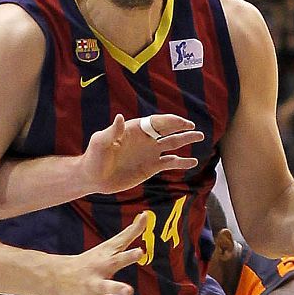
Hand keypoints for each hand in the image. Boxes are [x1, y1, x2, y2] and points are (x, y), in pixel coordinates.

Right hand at [54, 211, 148, 294]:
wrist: (58, 278)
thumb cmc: (90, 260)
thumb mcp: (108, 245)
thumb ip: (129, 232)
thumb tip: (146, 215)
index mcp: (103, 265)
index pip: (119, 257)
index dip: (129, 255)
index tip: (141, 252)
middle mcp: (98, 283)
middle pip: (109, 286)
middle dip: (117, 289)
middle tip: (128, 292)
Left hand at [81, 114, 201, 193]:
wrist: (93, 177)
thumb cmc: (94, 157)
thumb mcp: (100, 142)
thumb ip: (112, 131)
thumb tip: (120, 117)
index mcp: (135, 130)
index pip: (156, 122)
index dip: (170, 121)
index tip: (183, 123)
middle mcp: (146, 139)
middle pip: (168, 131)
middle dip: (182, 128)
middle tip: (194, 129)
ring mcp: (149, 153)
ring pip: (172, 145)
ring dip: (185, 141)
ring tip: (200, 138)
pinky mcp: (150, 168)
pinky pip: (169, 163)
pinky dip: (181, 162)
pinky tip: (192, 162)